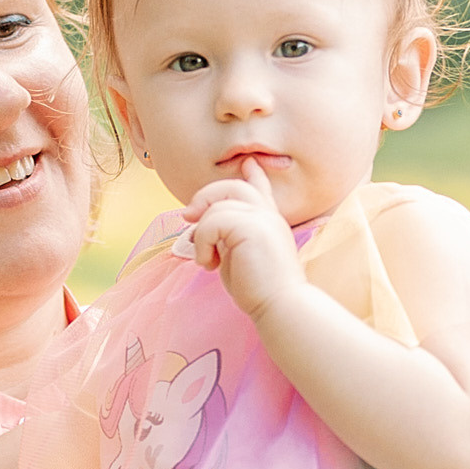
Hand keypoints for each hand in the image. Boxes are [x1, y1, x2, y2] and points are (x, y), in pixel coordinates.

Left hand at [182, 164, 302, 322]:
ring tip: (208, 261)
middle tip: (188, 217)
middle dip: (206, 197)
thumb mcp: (241, 257)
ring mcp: (261, 218)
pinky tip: (209, 265)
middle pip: (233, 186)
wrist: (281, 305)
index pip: (261, 189)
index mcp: (269, 222)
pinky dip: (202, 243)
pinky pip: (211, 222)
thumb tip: (201, 224)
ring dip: (202, 234)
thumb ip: (228, 237)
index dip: (254, 174)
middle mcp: (268, 215)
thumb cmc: (260, 291)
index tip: (249, 163)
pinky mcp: (251, 227)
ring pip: (216, 207)